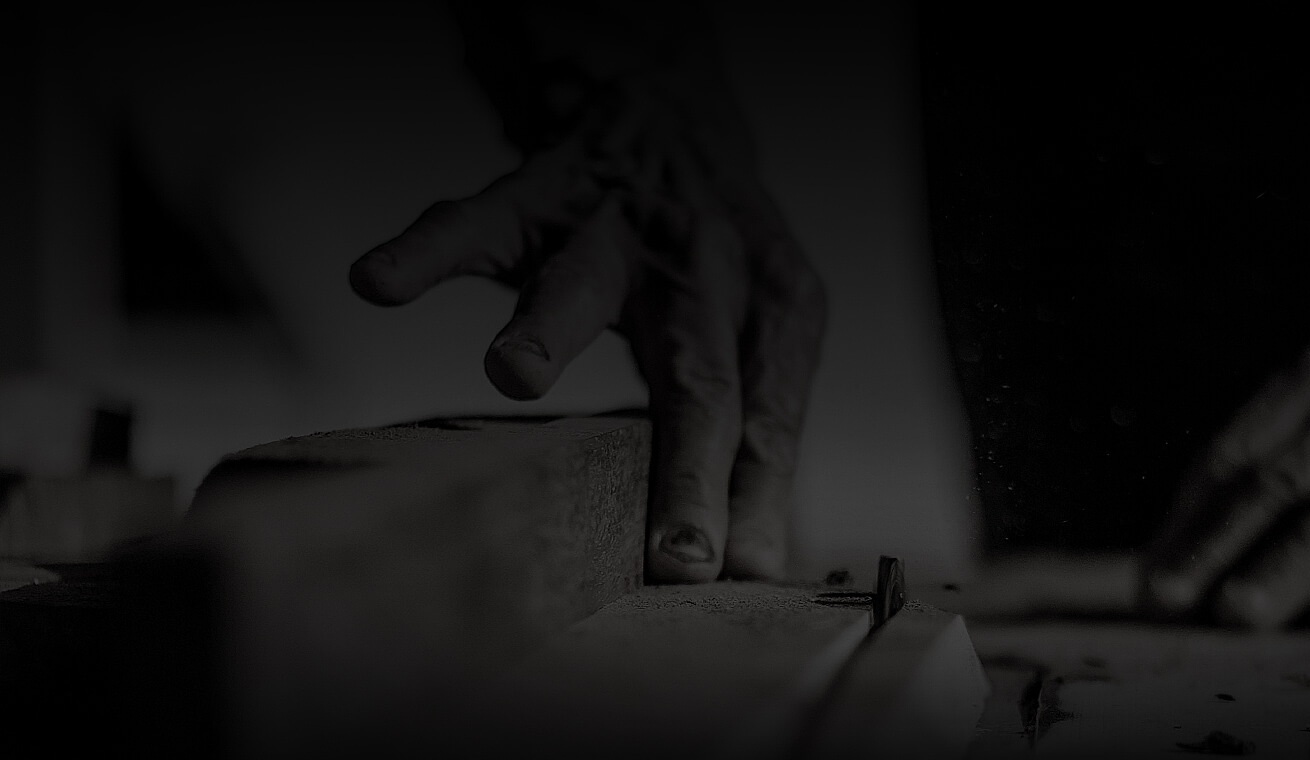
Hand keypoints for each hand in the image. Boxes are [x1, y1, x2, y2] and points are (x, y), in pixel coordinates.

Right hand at [346, 90, 825, 584]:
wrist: (668, 108)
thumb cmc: (713, 257)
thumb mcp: (759, 329)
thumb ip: (753, 437)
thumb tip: (753, 567)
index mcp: (775, 305)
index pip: (766, 417)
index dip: (757, 494)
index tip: (740, 575)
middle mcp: (707, 264)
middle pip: (701, 375)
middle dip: (691, 466)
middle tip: (681, 553)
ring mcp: (620, 226)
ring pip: (583, 282)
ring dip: (548, 330)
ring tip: (510, 376)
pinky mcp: (537, 192)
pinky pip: (474, 222)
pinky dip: (425, 251)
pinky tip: (376, 281)